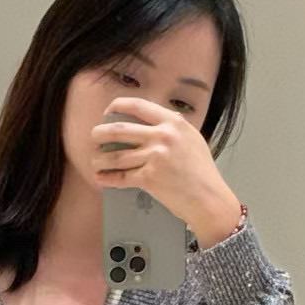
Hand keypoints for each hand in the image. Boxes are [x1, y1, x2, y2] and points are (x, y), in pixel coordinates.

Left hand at [90, 97, 242, 244]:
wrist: (209, 198)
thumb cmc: (202, 172)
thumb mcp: (192, 139)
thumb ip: (172, 128)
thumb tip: (151, 121)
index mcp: (173, 123)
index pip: (138, 106)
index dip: (118, 106)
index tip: (108, 111)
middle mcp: (162, 136)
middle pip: (119, 129)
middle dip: (100, 133)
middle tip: (94, 137)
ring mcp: (155, 157)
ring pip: (115, 155)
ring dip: (100, 159)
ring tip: (95, 161)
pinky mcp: (149, 178)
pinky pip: (121, 177)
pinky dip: (107, 178)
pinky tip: (101, 178)